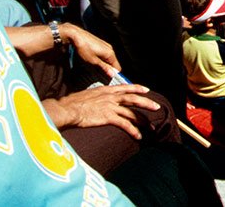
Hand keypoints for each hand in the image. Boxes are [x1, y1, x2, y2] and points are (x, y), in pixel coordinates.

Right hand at [44, 85, 161, 137]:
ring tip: (151, 127)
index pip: (125, 87)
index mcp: (105, 90)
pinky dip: (133, 130)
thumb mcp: (86, 95)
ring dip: (143, 120)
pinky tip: (138, 136)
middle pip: (133, 98)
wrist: (68, 109)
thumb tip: (95, 99)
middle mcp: (110, 97)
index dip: (137, 88)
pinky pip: (125, 124)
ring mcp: (110, 107)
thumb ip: (95, 96)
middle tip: (156, 107)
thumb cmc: (71, 103)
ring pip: (132, 112)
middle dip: (146, 103)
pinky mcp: (108, 117)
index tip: (146, 89)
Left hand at [62, 25, 120, 77]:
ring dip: (103, 65)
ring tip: (94, 68)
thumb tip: (112, 74)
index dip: (113, 75)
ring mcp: (105, 46)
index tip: (106, 80)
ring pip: (108, 59)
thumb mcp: (93, 61)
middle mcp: (110, 49)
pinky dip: (100, 59)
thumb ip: (104, 68)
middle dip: (107, 70)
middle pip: (113, 63)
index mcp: (110, 54)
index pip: (117, 68)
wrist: (76, 36)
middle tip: (98, 75)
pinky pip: (104, 54)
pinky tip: (92, 61)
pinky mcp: (101, 44)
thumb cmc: (83, 48)